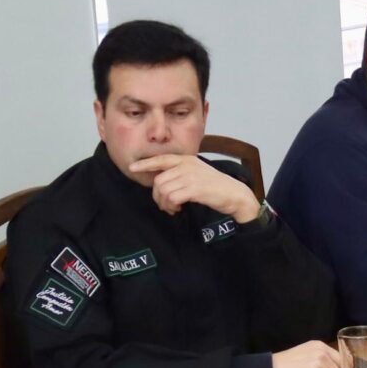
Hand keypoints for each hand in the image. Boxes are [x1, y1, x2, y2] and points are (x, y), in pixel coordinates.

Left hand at [128, 153, 259, 223]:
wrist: (234, 194)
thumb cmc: (215, 187)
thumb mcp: (197, 173)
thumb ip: (181, 173)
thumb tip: (162, 183)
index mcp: (187, 159)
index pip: (161, 159)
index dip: (145, 164)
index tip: (132, 168)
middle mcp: (187, 165)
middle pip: (158, 181)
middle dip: (158, 196)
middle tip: (166, 205)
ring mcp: (190, 176)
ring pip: (163, 190)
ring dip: (165, 203)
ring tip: (174, 208)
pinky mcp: (194, 188)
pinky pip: (172, 198)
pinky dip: (172, 206)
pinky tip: (179, 208)